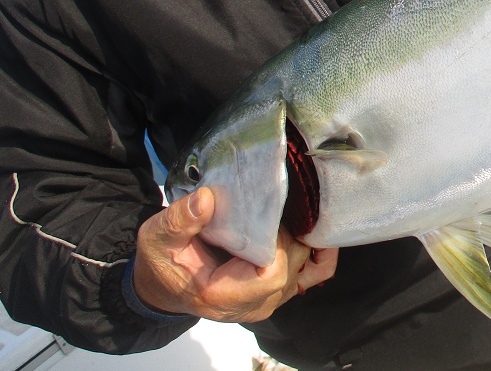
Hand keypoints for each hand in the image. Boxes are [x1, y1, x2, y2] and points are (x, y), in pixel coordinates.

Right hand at [132, 187, 338, 321]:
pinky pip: (312, 274)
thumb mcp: (158, 238)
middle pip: (292, 267)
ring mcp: (268, 299)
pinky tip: (316, 231)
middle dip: (290, 234)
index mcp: (224, 296)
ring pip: (305, 268)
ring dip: (303, 238)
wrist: (165, 284)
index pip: (272, 274)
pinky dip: (319, 253)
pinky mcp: (277, 291)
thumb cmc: (164, 263)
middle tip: (279, 204)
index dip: (278, 244)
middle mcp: (253, 304)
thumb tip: (205, 199)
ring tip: (295, 210)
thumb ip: (180, 220)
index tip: (267, 215)